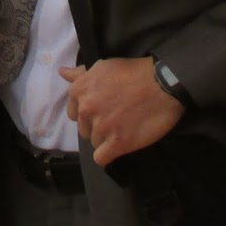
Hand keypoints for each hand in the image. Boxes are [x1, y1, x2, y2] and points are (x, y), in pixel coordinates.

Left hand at [60, 58, 184, 166]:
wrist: (163, 84)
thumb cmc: (134, 72)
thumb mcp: (104, 67)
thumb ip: (81, 75)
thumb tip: (62, 73)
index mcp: (80, 90)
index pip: (73, 113)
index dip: (89, 113)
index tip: (103, 110)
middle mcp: (86, 109)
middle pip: (84, 129)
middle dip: (98, 126)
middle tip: (116, 119)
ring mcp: (102, 127)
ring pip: (95, 143)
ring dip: (107, 139)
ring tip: (124, 129)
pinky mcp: (118, 143)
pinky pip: (101, 159)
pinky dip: (108, 155)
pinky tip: (119, 146)